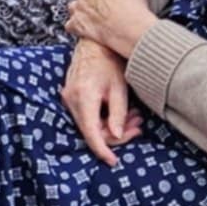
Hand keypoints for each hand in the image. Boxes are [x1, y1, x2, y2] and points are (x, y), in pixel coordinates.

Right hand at [62, 38, 143, 164]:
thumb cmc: (109, 62)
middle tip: (138, 127)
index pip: (91, 132)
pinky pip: (86, 115)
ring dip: (111, 125)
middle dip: (115, 134)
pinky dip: (103, 117)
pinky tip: (121, 112)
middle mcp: (71, 100)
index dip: (102, 149)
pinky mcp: (71, 96)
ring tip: (134, 117)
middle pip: (91, 130)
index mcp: (83, 98)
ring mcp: (68, 98)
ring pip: (89, 124)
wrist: (94, 44)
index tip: (112, 161)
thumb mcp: (119, 89)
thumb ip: (117, 114)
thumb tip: (116, 135)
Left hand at [65, 0, 159, 57]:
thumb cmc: (134, 7)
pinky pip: (70, 24)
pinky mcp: (76, 23)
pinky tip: (85, 27)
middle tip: (107, 3)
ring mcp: (79, 7)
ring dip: (83, 8)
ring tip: (95, 14)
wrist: (129, 28)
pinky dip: (76, 26)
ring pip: (74, 5)